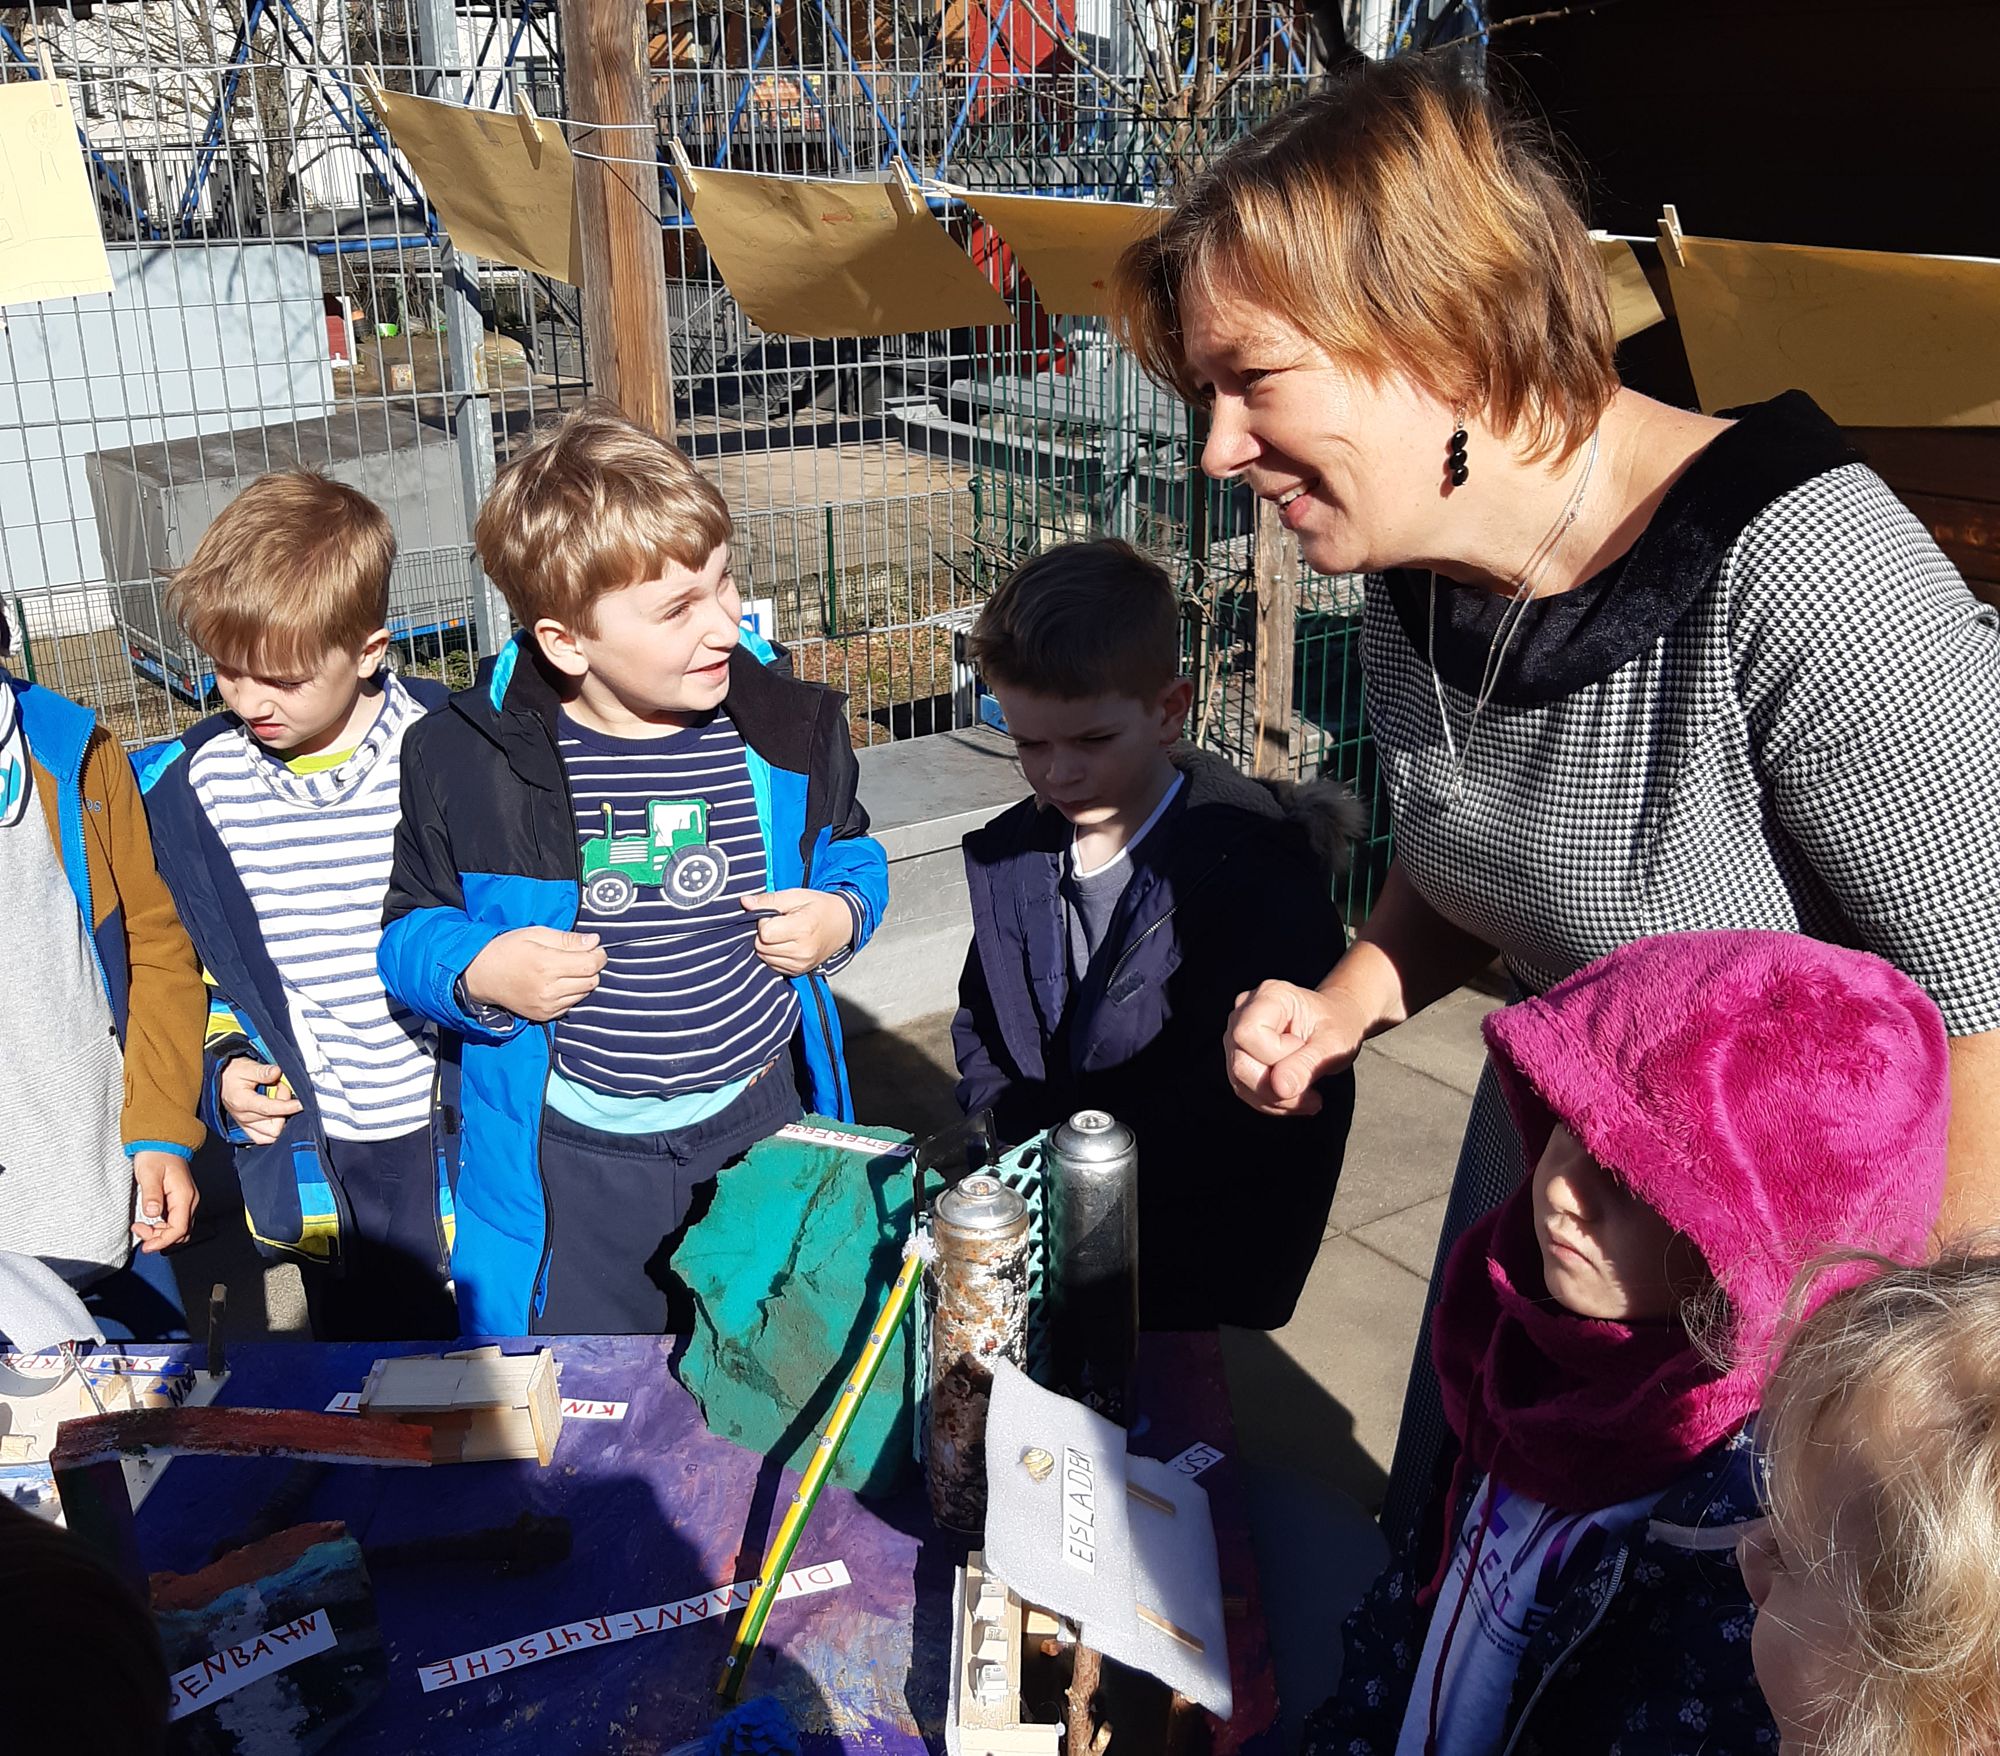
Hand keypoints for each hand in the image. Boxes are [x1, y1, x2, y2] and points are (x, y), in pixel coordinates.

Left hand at [132, 1150, 198, 1251]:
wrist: (163, 1144)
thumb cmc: (156, 1155)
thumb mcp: (149, 1174)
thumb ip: (151, 1194)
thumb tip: (152, 1213)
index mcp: (184, 1196)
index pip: (179, 1228)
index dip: (163, 1241)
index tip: (146, 1246)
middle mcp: (189, 1201)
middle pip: (181, 1233)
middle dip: (160, 1239)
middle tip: (140, 1232)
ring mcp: (186, 1202)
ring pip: (179, 1229)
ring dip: (161, 1234)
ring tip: (141, 1227)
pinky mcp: (180, 1202)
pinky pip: (175, 1222)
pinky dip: (162, 1228)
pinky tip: (148, 1222)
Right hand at [219, 1058, 301, 1145]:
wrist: (219, 1080)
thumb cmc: (232, 1074)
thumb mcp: (246, 1067)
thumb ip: (262, 1071)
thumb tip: (277, 1072)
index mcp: (243, 1102)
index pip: (270, 1109)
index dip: (288, 1107)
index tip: (301, 1103)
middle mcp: (244, 1117)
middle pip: (274, 1127)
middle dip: (284, 1109)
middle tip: (282, 1090)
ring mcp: (246, 1125)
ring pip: (271, 1135)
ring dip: (281, 1120)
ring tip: (278, 1101)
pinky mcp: (248, 1128)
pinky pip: (264, 1138)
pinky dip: (275, 1129)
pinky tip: (278, 1114)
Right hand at [463, 927, 605, 1021]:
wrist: (481, 974)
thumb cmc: (507, 950)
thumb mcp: (536, 934)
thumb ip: (568, 939)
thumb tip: (594, 941)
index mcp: (547, 965)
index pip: (591, 965)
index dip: (599, 955)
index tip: (594, 948)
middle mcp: (548, 989)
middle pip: (592, 981)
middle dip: (591, 967)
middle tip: (579, 957)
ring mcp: (546, 1005)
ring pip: (584, 994)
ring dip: (582, 981)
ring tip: (564, 969)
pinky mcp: (544, 1015)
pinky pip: (571, 1004)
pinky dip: (571, 993)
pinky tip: (557, 983)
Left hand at [745, 890, 853, 976]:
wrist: (842, 924)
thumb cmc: (821, 908)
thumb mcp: (796, 895)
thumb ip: (769, 900)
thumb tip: (746, 902)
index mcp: (803, 929)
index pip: (764, 931)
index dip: (765, 920)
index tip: (776, 914)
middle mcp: (802, 951)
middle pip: (761, 946)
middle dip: (764, 932)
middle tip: (780, 922)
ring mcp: (800, 964)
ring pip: (763, 956)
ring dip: (767, 944)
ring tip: (784, 933)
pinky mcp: (798, 971)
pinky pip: (771, 964)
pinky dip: (773, 954)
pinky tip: (786, 943)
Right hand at [1225, 980, 1371, 1116]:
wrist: (1336, 1021)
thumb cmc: (1337, 1024)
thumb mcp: (1334, 1044)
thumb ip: (1307, 1064)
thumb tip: (1280, 1088)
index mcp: (1269, 995)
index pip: (1250, 1034)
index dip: (1276, 1055)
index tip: (1304, 1050)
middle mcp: (1244, 1010)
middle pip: (1240, 1063)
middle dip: (1277, 1090)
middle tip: (1312, 1094)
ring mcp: (1236, 1033)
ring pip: (1240, 1080)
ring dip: (1276, 1100)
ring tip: (1307, 1097)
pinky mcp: (1238, 1054)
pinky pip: (1244, 1087)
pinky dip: (1271, 1100)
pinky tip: (1294, 1095)